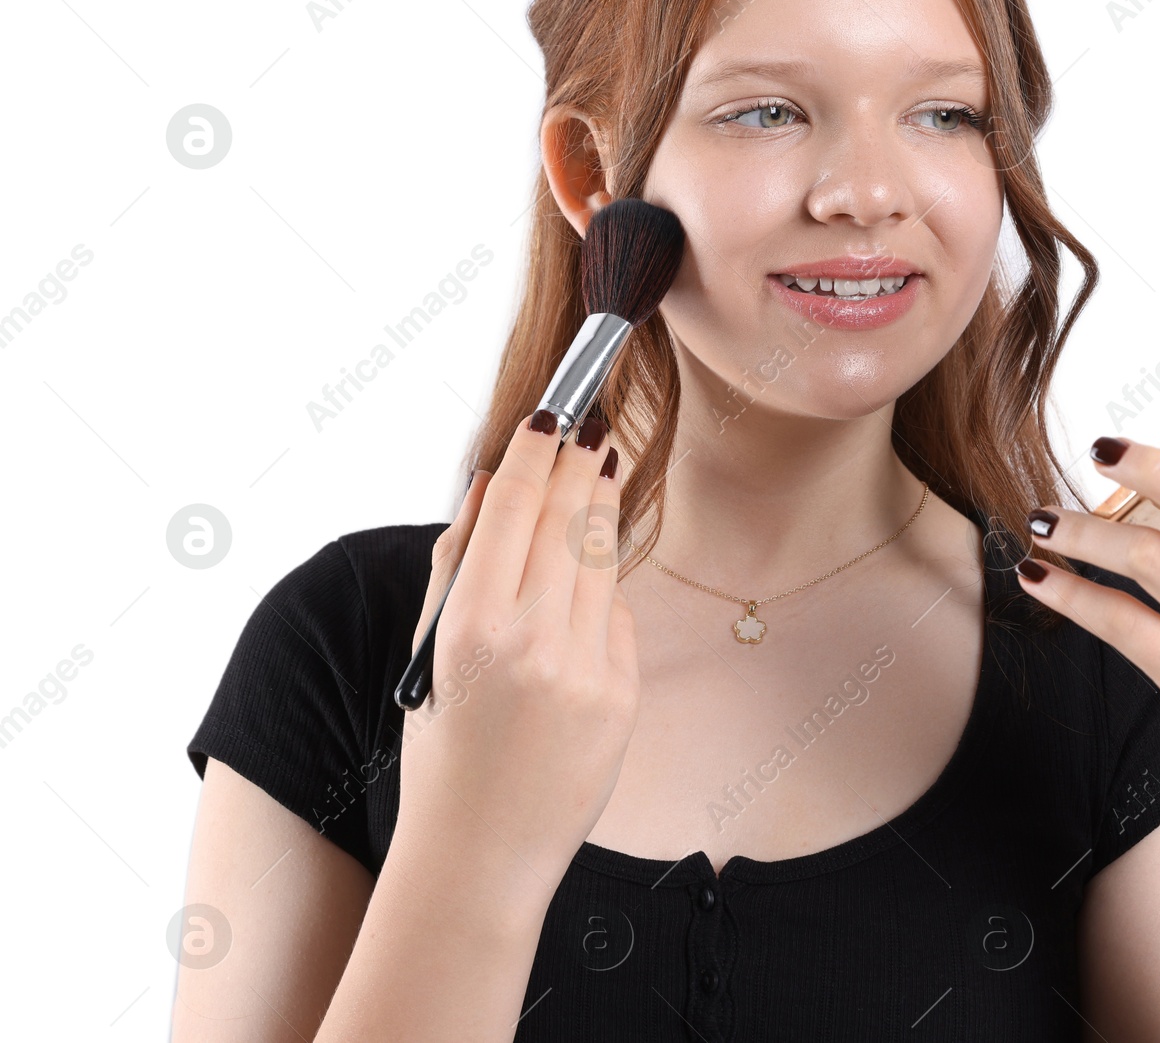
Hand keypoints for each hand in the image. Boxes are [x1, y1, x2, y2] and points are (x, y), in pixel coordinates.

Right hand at [396, 411, 639, 882]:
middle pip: (568, 518)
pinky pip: (617, 616)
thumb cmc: (441, 751)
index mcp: (471, 627)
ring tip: (600, 467)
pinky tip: (589, 576)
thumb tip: (489, 481)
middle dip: (578, 461)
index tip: (549, 412)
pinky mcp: (623, 695)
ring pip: (602, 558)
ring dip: (600, 506)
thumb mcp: (427, 652)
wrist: (480, 855)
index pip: (515, 505)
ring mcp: (586, 669)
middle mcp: (534, 642)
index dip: (535, 448)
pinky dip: (603, 590)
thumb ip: (457, 562)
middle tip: (588, 423)